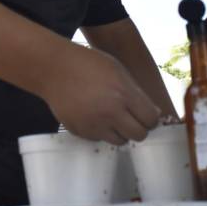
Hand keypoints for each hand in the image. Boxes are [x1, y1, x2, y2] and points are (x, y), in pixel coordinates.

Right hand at [39, 44, 160, 144]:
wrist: (54, 69)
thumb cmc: (88, 64)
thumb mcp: (117, 70)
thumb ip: (136, 92)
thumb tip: (153, 113)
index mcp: (123, 94)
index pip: (151, 119)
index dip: (151, 117)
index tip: (145, 113)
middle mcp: (110, 113)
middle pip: (139, 135)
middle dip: (139, 127)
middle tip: (131, 118)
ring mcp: (94, 125)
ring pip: (120, 141)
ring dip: (120, 131)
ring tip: (112, 117)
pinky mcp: (80, 132)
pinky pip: (99, 139)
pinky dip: (101, 131)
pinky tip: (94, 116)